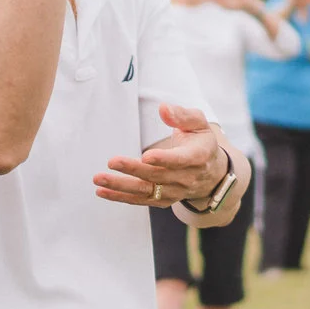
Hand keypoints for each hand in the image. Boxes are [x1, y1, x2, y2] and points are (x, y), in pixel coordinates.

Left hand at [93, 106, 230, 206]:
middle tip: (111, 161)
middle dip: (133, 169)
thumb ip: (182, 115)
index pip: (180, 160)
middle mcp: (186, 178)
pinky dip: (120, 197)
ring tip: (98, 179)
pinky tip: (102, 191)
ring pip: (146, 191)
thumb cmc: (200, 142)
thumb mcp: (199, 124)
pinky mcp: (163, 200)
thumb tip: (163, 108)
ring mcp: (174, 192)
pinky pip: (140, 200)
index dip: (164, 159)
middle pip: (157, 176)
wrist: (211, 174)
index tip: (146, 156)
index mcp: (198, 157)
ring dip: (120, 187)